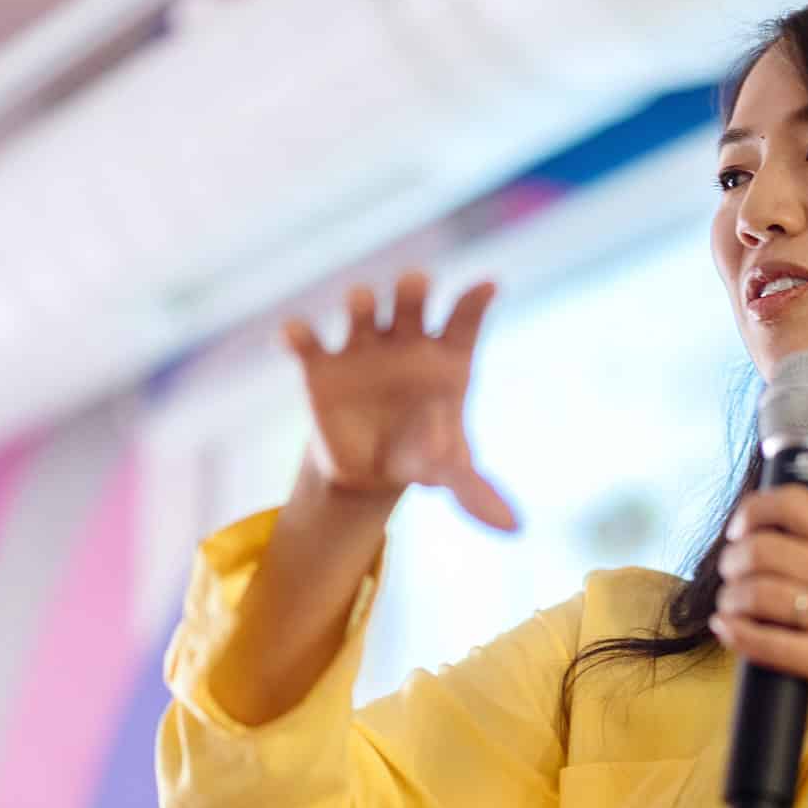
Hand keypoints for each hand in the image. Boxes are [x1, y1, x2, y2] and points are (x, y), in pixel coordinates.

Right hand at [279, 270, 517, 531]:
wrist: (369, 466)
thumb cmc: (422, 453)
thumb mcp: (447, 470)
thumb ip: (475, 489)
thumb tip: (515, 527)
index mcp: (446, 358)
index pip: (464, 322)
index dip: (475, 303)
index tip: (488, 285)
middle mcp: (405, 342)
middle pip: (411, 304)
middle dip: (412, 291)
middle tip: (415, 280)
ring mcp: (363, 349)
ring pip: (363, 312)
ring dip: (361, 303)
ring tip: (360, 299)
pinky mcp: (322, 367)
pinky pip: (309, 343)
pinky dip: (298, 335)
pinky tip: (292, 334)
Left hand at [710, 485, 807, 752]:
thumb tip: (789, 546)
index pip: (797, 503)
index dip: (754, 510)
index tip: (739, 528)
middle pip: (765, 548)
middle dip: (732, 560)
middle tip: (729, 574)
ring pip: (760, 593)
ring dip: (732, 599)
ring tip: (730, 607)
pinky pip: (771, 644)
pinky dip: (739, 635)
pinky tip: (729, 632)